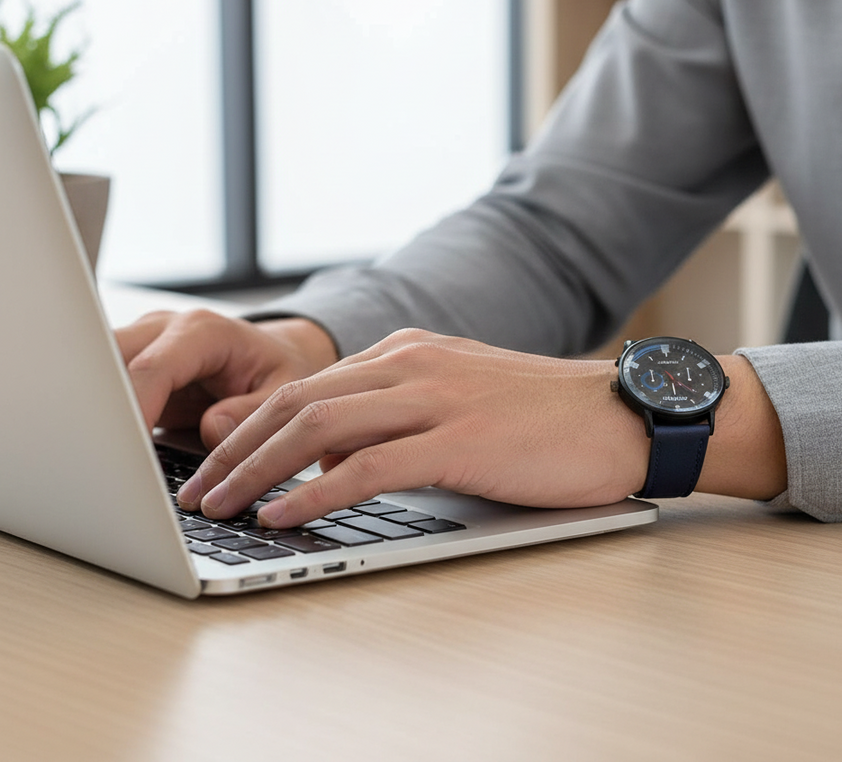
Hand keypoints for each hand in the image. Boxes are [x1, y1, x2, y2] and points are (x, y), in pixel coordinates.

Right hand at [115, 309, 337, 448]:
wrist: (275, 355)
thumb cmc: (280, 368)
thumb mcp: (286, 390)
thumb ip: (252, 412)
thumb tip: (212, 430)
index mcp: (203, 332)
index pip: (153, 368)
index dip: (134, 409)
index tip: (124, 451)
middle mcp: (164, 331)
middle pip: (108, 361)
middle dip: (101, 408)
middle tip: (104, 459)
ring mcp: (143, 347)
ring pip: (96, 372)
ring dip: (96, 413)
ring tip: (103, 458)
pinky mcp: (132, 369)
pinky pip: (103, 390)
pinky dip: (102, 418)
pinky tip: (109, 451)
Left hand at [177, 329, 651, 526]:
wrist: (616, 414)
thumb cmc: (538, 418)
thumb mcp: (450, 404)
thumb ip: (385, 421)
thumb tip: (322, 455)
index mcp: (405, 352)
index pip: (306, 385)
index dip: (248, 424)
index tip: (212, 459)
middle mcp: (411, 363)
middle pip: (298, 400)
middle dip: (236, 447)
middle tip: (197, 487)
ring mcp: (435, 396)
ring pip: (321, 426)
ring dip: (259, 469)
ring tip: (221, 505)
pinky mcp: (459, 438)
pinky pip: (370, 465)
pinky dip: (316, 490)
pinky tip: (285, 514)